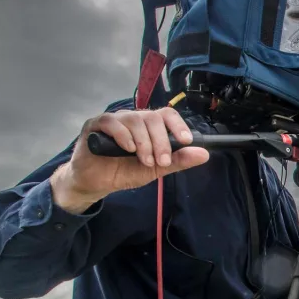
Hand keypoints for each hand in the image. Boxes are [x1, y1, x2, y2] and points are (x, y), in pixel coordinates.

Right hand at [49, 108, 209, 214]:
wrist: (97, 183)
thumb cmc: (125, 172)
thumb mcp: (157, 169)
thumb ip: (178, 161)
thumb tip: (204, 154)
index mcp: (148, 127)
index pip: (166, 115)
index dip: (178, 125)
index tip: (186, 140)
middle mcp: (132, 120)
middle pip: (152, 118)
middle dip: (161, 141)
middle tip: (161, 162)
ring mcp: (114, 120)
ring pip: (134, 120)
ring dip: (144, 142)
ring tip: (145, 161)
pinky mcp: (95, 125)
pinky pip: (111, 122)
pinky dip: (123, 135)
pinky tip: (128, 149)